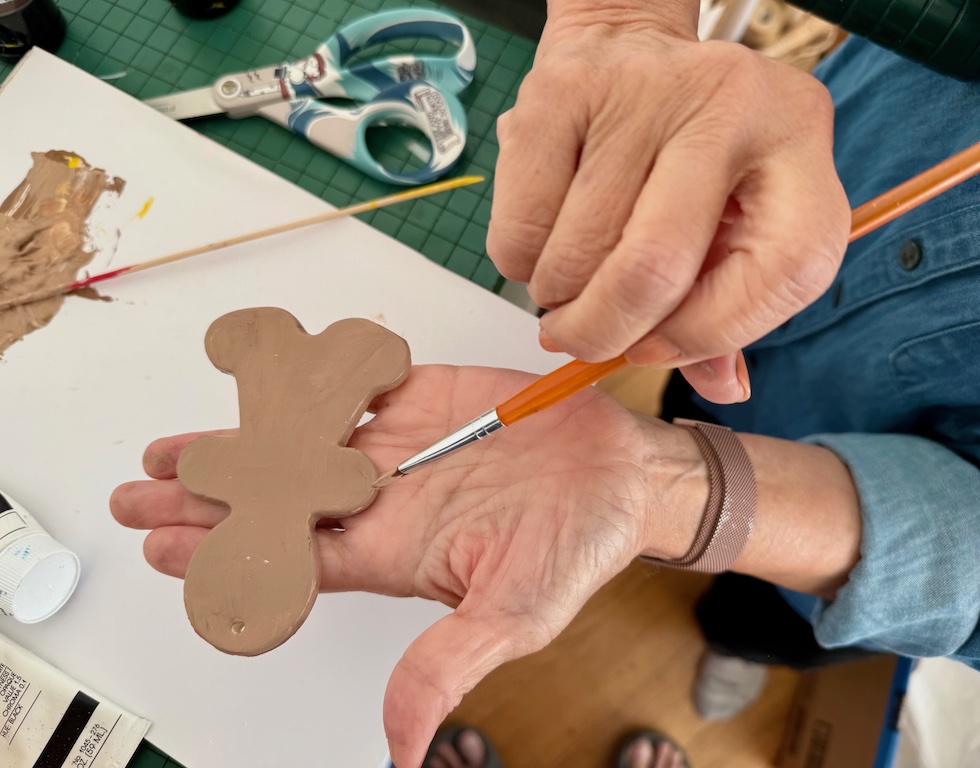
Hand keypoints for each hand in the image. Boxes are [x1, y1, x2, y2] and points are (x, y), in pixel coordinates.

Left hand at [110, 364, 704, 767]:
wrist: (622, 475)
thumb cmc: (576, 547)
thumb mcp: (512, 617)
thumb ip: (447, 666)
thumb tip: (398, 747)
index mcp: (395, 550)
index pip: (291, 556)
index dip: (227, 553)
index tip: (168, 549)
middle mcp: (384, 496)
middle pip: (276, 498)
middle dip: (206, 500)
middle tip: (139, 496)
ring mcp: (398, 444)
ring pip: (297, 441)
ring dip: (235, 443)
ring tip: (171, 450)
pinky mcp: (421, 395)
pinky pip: (351, 384)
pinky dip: (303, 380)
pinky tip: (254, 380)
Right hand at [488, 1, 849, 402]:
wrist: (625, 46)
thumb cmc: (687, 148)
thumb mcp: (740, 215)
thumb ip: (736, 306)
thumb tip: (726, 387)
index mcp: (798, 141)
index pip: (784, 271)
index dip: (713, 332)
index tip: (658, 349)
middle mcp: (729, 105)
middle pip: (656, 269)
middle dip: (605, 331)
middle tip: (581, 342)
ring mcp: (641, 92)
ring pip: (579, 255)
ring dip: (560, 299)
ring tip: (566, 286)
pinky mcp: (559, 94)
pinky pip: (522, 227)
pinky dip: (521, 264)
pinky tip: (543, 245)